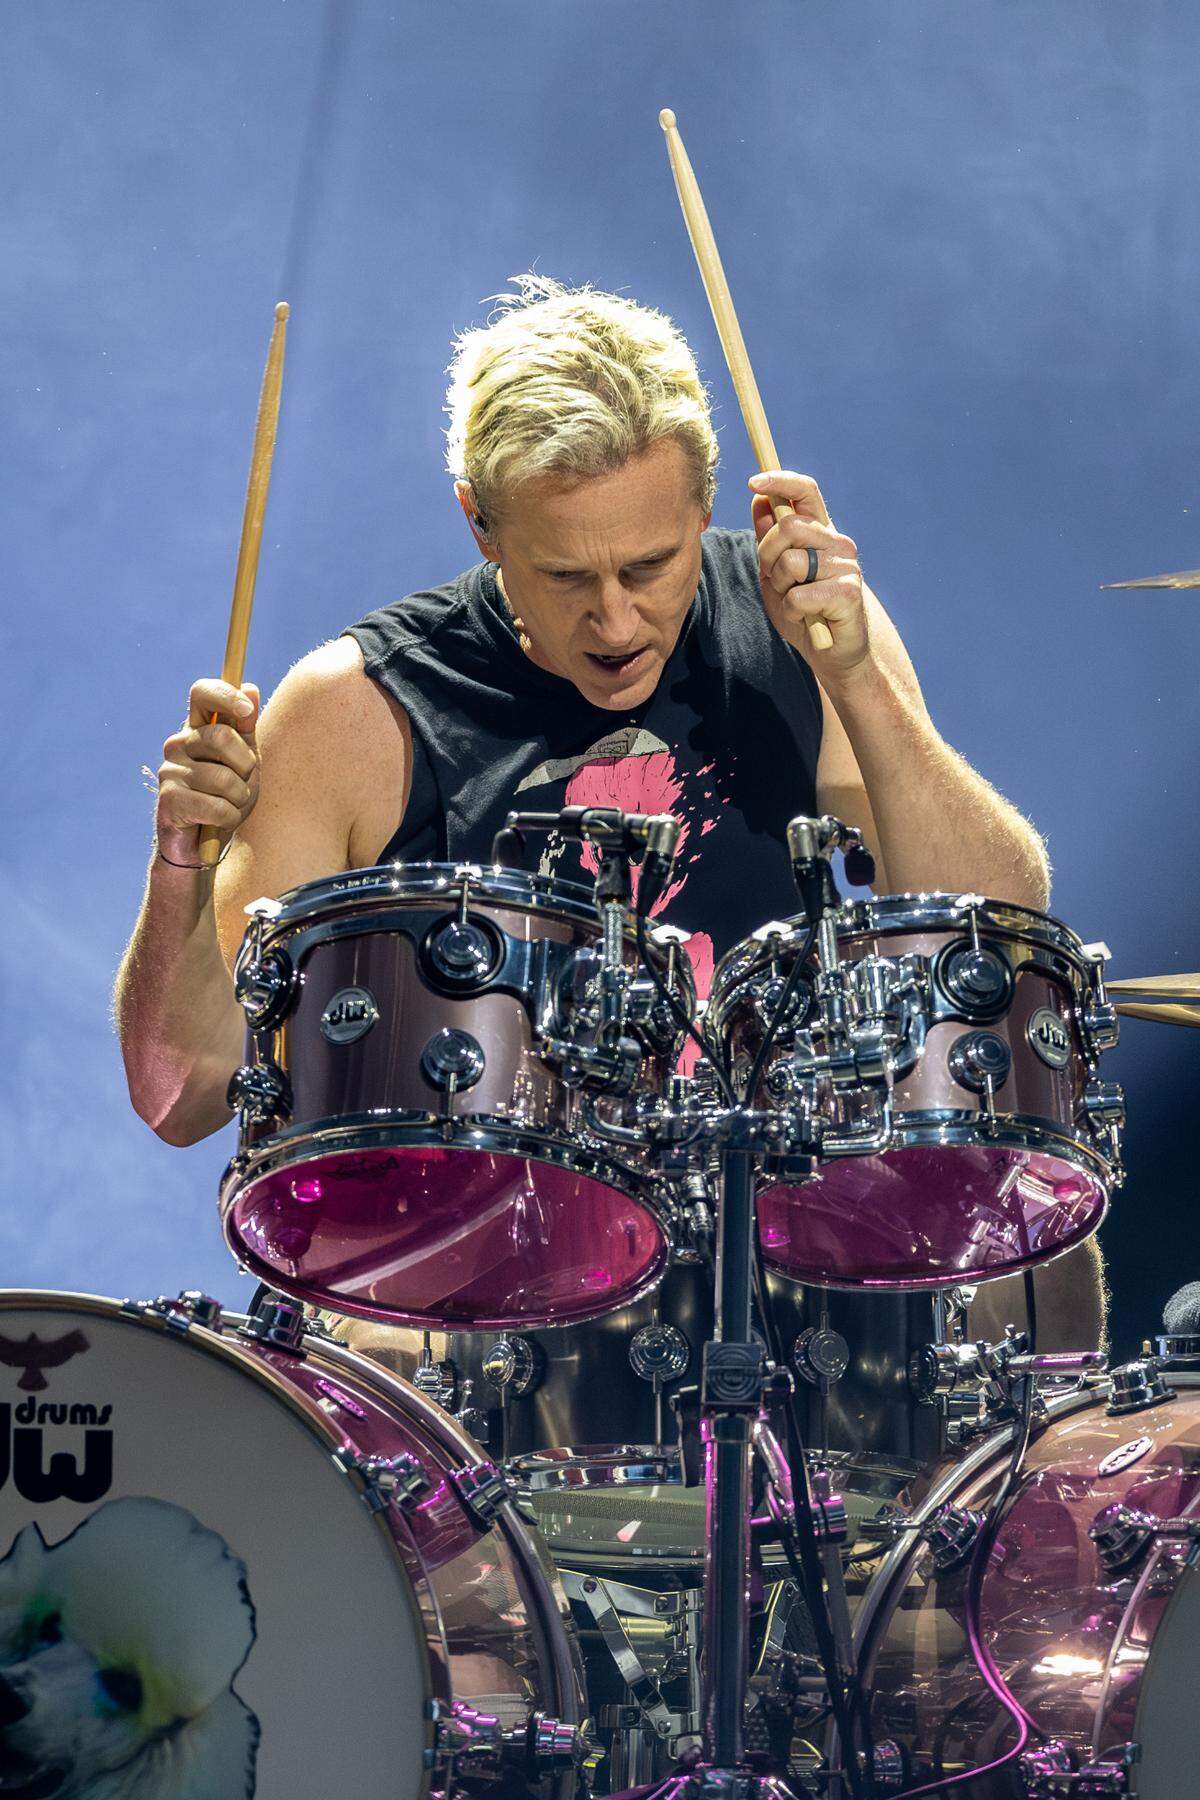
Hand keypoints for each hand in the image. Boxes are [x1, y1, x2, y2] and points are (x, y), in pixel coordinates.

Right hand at [155, 678, 260, 862]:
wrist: (201, 845)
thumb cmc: (227, 798)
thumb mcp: (244, 761)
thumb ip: (246, 728)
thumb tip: (249, 687)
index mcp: (197, 729)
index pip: (201, 693)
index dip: (225, 696)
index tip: (247, 711)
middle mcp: (178, 744)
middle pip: (221, 736)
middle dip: (245, 765)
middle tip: (243, 783)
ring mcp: (170, 771)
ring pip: (224, 778)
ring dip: (240, 798)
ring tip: (231, 805)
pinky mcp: (169, 800)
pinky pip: (217, 807)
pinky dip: (230, 818)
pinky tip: (221, 822)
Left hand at [749, 471, 870, 680]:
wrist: (833, 650)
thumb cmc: (803, 609)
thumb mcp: (776, 572)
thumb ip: (768, 539)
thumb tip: (759, 499)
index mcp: (820, 531)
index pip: (806, 492)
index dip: (780, 481)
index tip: (753, 482)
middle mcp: (837, 542)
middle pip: (788, 526)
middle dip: (767, 555)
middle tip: (776, 580)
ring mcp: (846, 565)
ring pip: (790, 562)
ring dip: (780, 587)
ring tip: (795, 602)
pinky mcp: (848, 592)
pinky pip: (798, 595)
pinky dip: (792, 611)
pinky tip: (805, 618)